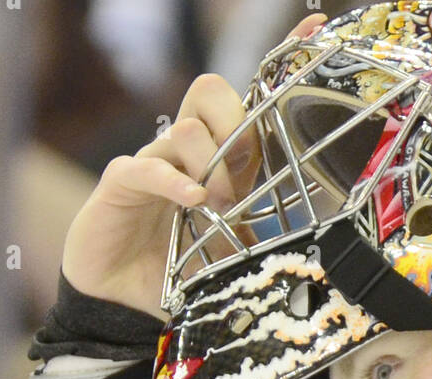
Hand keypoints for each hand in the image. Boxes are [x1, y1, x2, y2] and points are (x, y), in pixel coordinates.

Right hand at [60, 13, 329, 317]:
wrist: (119, 297)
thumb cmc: (172, 269)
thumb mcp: (228, 255)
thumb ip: (259, 243)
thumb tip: (305, 256)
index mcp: (214, 160)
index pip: (244, 99)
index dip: (276, 65)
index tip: (312, 28)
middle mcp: (183, 150)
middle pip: (209, 91)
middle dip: (235, 130)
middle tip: (241, 183)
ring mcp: (152, 161)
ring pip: (186, 129)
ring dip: (211, 169)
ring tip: (215, 210)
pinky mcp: (121, 183)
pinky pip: (147, 166)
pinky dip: (173, 182)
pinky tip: (192, 201)